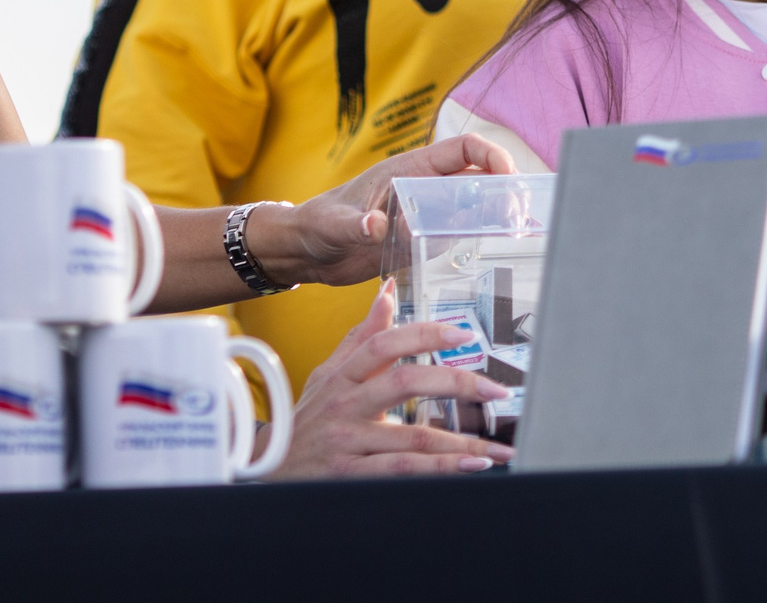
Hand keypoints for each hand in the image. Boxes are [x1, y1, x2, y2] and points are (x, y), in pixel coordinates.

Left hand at [144, 134, 518, 313]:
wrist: (305, 252)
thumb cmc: (316, 224)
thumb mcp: (335, 225)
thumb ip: (357, 226)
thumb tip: (376, 227)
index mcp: (409, 170)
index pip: (464, 149)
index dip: (493, 157)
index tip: (509, 180)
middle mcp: (423, 188)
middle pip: (478, 177)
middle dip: (504, 189)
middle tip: (520, 215)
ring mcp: (424, 214)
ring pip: (472, 206)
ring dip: (493, 215)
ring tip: (513, 234)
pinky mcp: (421, 239)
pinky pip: (456, 235)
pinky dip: (474, 240)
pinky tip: (485, 254)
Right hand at [274, 284, 514, 477]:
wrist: (270, 470)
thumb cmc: (309, 417)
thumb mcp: (329, 372)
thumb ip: (364, 334)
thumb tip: (388, 289)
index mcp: (343, 375)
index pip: (384, 345)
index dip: (424, 335)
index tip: (463, 334)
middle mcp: (345, 405)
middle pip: (404, 384)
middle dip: (457, 385)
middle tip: (496, 391)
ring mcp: (347, 442)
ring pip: (412, 436)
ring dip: (462, 444)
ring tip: (497, 447)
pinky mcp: (350, 476)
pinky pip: (402, 470)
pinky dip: (440, 470)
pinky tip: (471, 468)